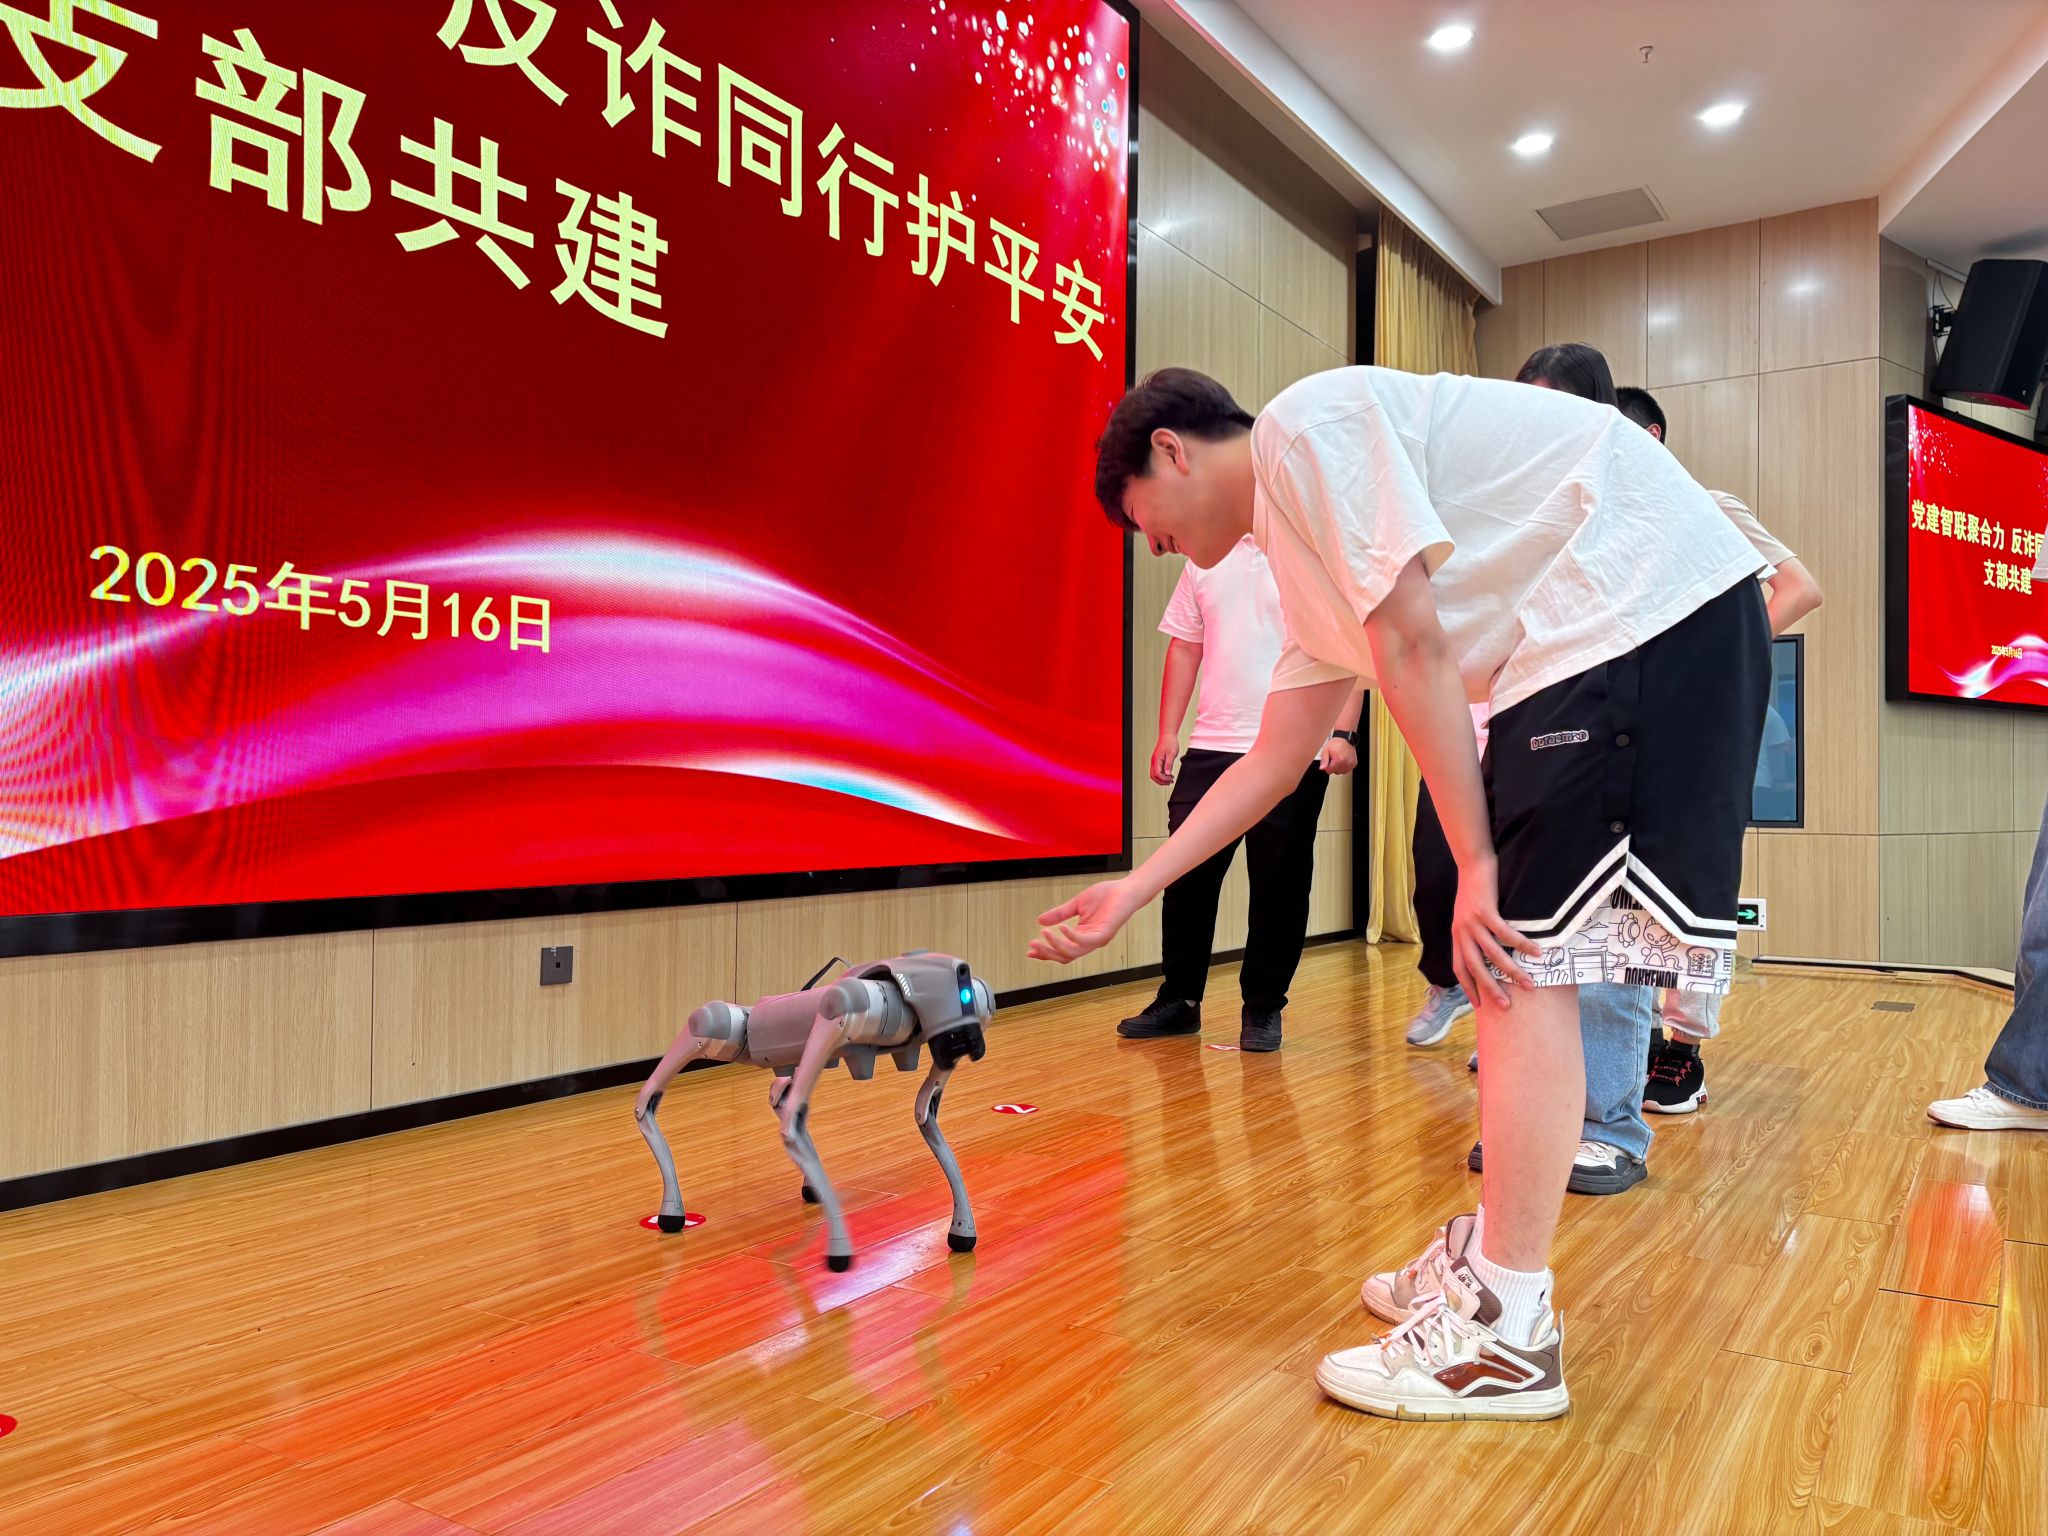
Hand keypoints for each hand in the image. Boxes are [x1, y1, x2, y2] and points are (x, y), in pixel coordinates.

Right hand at [1029, 879, 1140, 964]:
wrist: (1127, 889)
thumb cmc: (1107, 896)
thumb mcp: (1077, 904)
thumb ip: (1060, 913)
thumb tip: (1040, 920)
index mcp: (1083, 936)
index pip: (1062, 951)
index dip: (1046, 953)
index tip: (1030, 952)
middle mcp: (1090, 941)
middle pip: (1065, 956)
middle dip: (1047, 953)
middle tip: (1032, 946)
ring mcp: (1097, 939)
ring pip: (1073, 952)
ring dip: (1056, 945)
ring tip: (1044, 934)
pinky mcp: (1104, 933)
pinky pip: (1085, 941)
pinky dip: (1071, 937)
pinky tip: (1061, 928)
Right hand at [1149, 737, 1177, 785]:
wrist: (1167, 735)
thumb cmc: (1170, 742)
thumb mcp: (1171, 754)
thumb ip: (1169, 764)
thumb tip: (1167, 773)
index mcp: (1156, 760)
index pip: (1157, 774)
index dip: (1164, 779)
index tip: (1171, 780)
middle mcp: (1154, 761)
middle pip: (1153, 776)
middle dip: (1161, 781)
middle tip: (1170, 782)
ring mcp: (1154, 760)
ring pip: (1154, 774)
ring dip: (1161, 778)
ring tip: (1169, 779)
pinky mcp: (1157, 759)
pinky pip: (1156, 770)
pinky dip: (1161, 774)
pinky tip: (1168, 774)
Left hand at [1317, 738, 1357, 775]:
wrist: (1345, 738)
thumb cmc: (1336, 743)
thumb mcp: (1326, 750)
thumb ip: (1324, 761)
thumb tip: (1322, 768)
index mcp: (1338, 760)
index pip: (1329, 771)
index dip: (1327, 766)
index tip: (1328, 760)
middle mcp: (1345, 763)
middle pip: (1335, 772)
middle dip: (1333, 767)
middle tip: (1334, 758)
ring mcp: (1351, 764)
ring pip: (1342, 772)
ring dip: (1339, 768)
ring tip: (1339, 759)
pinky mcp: (1354, 763)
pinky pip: (1347, 769)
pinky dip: (1344, 766)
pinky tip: (1343, 760)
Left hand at [1450, 859, 1541, 1008]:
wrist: (1472, 863)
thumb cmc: (1475, 891)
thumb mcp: (1468, 917)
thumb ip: (1475, 935)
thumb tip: (1491, 955)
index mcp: (1457, 936)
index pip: (1460, 969)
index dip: (1469, 987)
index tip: (1480, 1006)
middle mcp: (1461, 932)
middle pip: (1476, 968)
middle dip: (1491, 989)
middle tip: (1506, 1006)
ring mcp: (1472, 922)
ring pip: (1493, 954)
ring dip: (1512, 971)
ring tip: (1528, 984)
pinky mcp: (1484, 911)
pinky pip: (1505, 933)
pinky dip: (1521, 944)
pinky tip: (1536, 952)